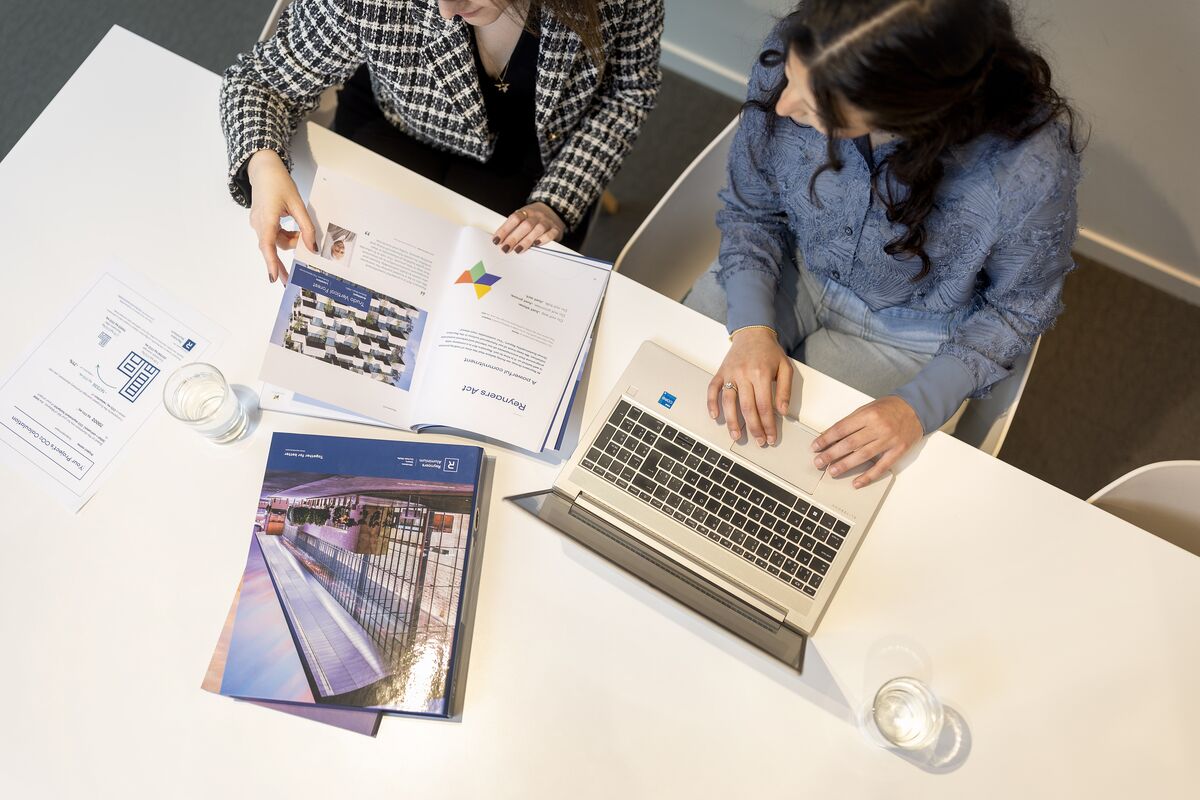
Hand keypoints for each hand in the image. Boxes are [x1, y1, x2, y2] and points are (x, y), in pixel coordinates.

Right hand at [246, 149, 315, 282]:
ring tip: (302, 234)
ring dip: (289, 241)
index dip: (272, 263)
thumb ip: (306, 227)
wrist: (263, 169)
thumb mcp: (297, 204)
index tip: (274, 277)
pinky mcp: (259, 221)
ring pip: (274, 241)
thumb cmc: (279, 183)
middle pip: (273, 246)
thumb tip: (313, 248)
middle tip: (291, 277)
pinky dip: (284, 235)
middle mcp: (258, 223)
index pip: (268, 246)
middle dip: (284, 257)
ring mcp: (257, 223)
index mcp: (267, 218)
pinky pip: (273, 235)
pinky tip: (294, 231)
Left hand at [492, 202, 564, 253]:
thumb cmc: (534, 217)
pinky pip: (549, 234)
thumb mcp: (523, 217)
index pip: (514, 219)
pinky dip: (542, 240)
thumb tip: (500, 241)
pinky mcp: (555, 229)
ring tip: (518, 250)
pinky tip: (536, 245)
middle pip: (525, 225)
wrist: (554, 210)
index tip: (497, 240)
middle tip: (505, 248)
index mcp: (526, 211)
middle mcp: (536, 215)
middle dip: (514, 238)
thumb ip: (513, 227)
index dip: (504, 230)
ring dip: (526, 241)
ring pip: (537, 230)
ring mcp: (547, 222)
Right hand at [707, 327, 793, 446]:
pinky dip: (711, 403)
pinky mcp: (720, 372)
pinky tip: (715, 416)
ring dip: (732, 421)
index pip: (764, 406)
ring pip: (729, 402)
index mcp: (761, 374)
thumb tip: (782, 411)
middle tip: (759, 441)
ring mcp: (730, 373)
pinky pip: (712, 389)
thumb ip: (785, 390)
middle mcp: (743, 374)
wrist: (753, 332)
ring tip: (737, 436)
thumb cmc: (769, 351)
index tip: (771, 437)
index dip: (768, 424)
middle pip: (747, 408)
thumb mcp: (785, 368)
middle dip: (754, 428)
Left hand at [811, 396, 922, 488]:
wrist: (916, 408)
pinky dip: (868, 476)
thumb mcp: (868, 408)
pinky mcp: (898, 451)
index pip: (841, 428)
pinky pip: (881, 466)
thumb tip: (831, 436)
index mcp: (868, 415)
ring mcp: (889, 440)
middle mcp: (878, 427)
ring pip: (863, 456)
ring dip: (845, 465)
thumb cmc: (890, 408)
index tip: (816, 446)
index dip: (826, 438)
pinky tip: (857, 482)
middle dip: (831, 454)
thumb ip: (851, 422)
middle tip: (819, 462)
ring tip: (832, 471)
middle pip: (849, 443)